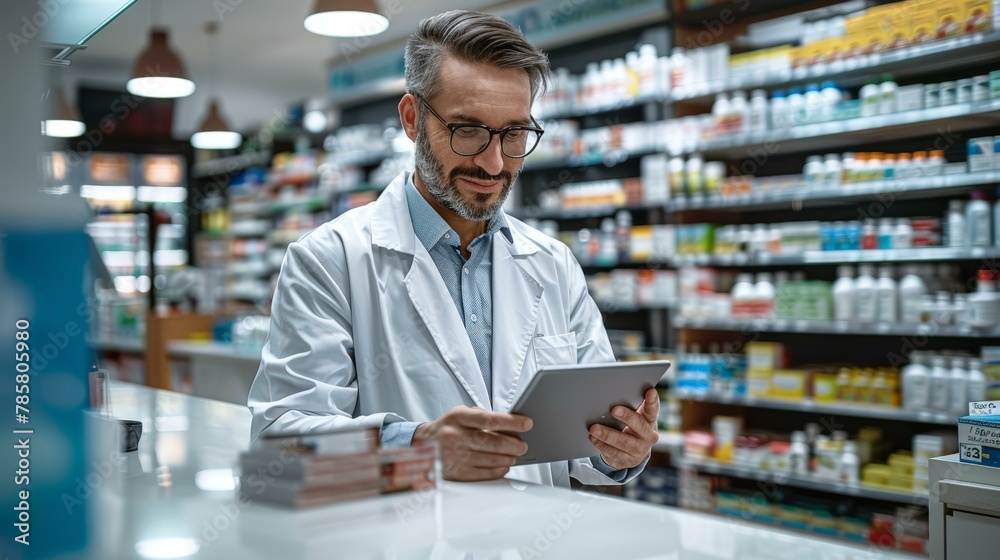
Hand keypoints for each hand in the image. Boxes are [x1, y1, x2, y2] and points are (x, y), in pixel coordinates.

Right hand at [412, 406, 531, 481]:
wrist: (420, 446)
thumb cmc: (446, 428)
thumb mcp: (459, 414)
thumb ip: (480, 417)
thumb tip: (508, 423)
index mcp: (457, 417)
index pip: (488, 419)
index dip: (510, 422)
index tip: (526, 423)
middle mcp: (454, 436)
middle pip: (491, 442)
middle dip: (512, 445)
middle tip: (523, 446)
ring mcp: (454, 456)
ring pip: (489, 459)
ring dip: (507, 458)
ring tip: (514, 456)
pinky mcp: (455, 473)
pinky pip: (482, 474)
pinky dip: (497, 471)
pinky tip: (503, 466)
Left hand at [589, 388, 659, 470]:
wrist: (631, 452)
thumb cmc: (631, 427)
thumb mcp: (635, 417)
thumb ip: (631, 406)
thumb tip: (614, 393)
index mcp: (650, 421)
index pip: (653, 410)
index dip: (652, 401)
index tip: (650, 391)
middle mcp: (649, 436)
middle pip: (639, 425)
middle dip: (627, 417)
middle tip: (614, 409)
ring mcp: (640, 450)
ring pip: (624, 442)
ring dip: (608, 434)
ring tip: (594, 428)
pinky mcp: (628, 460)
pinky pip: (613, 453)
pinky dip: (601, 445)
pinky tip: (593, 438)